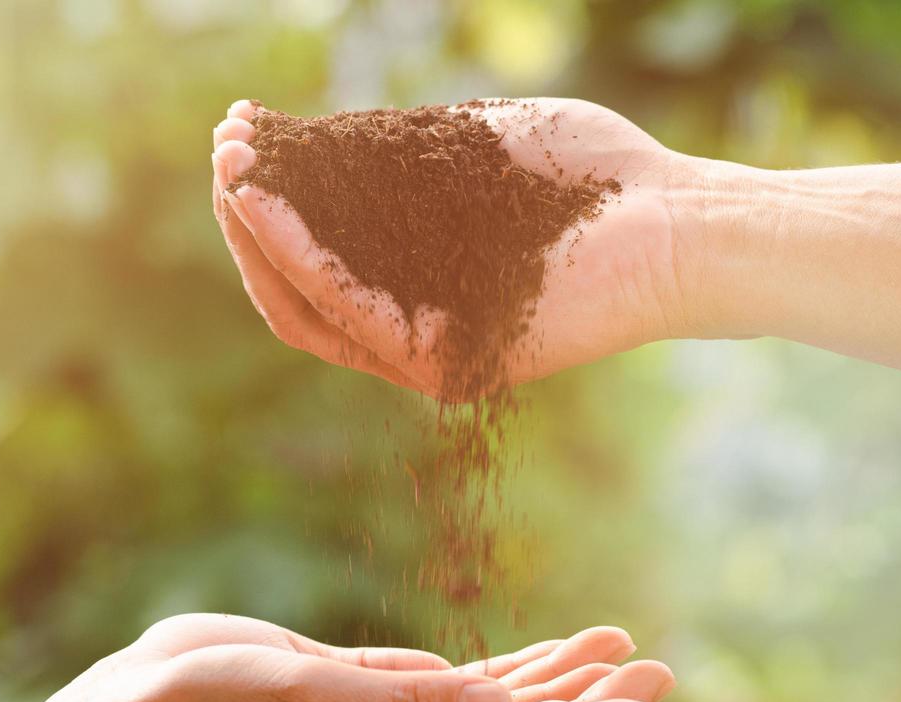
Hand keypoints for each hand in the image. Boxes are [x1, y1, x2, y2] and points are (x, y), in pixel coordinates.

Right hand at [210, 98, 706, 397]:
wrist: (678, 220)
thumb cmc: (597, 179)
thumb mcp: (474, 147)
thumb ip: (397, 154)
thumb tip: (310, 142)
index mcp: (424, 278)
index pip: (321, 252)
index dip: (270, 198)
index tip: (240, 135)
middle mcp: (419, 322)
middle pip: (299, 288)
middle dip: (248, 219)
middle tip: (223, 153)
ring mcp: (431, 351)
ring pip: (310, 308)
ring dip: (259, 239)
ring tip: (229, 174)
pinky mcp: (450, 367)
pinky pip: (353, 315)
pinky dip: (300, 260)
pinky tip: (265, 207)